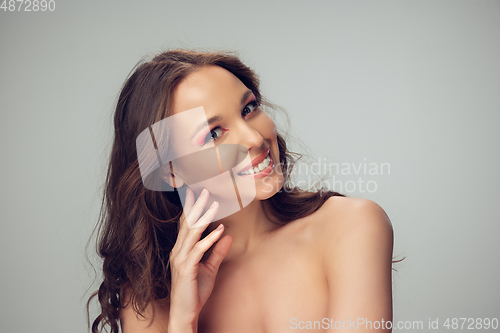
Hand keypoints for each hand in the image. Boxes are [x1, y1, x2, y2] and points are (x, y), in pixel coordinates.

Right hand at [168, 187, 232, 331]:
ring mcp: (181, 260)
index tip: (194, 192)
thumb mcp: (209, 269)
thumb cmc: (194, 292)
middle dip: (196, 206)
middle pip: (187, 224)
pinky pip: (199, 250)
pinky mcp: (186, 269)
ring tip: (214, 204)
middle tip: (204, 190)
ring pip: (192, 233)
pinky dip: (210, 239)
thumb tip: (228, 236)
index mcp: (181, 250)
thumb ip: (217, 252)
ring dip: (204, 217)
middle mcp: (178, 252)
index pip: (185, 225)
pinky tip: (220, 230)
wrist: (185, 313)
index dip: (190, 208)